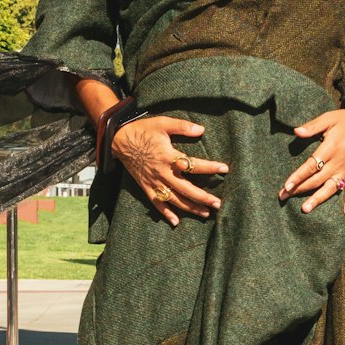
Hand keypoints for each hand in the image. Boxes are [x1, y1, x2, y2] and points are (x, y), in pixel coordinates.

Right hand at [111, 116, 227, 226]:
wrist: (119, 139)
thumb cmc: (143, 130)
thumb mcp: (162, 123)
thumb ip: (182, 126)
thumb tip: (201, 129)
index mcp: (168, 156)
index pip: (193, 165)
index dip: (210, 167)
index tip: (224, 168)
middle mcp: (162, 172)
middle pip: (186, 188)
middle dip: (203, 197)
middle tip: (218, 204)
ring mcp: (154, 182)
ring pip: (174, 199)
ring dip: (190, 208)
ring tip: (205, 213)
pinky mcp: (146, 187)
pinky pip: (157, 203)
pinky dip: (166, 213)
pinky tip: (176, 222)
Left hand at [279, 108, 344, 218]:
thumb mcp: (329, 118)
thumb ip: (312, 126)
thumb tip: (296, 131)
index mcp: (331, 148)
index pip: (311, 165)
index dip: (299, 176)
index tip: (287, 185)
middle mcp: (338, 162)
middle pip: (317, 179)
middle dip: (299, 189)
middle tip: (284, 196)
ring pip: (331, 188)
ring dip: (318, 199)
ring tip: (306, 209)